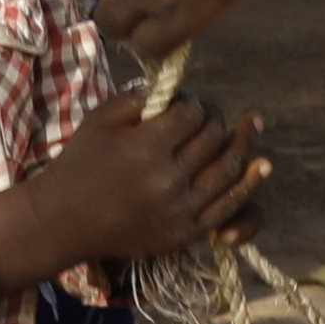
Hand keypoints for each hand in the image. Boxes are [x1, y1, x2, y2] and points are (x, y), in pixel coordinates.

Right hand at [0, 94, 262, 287]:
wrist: (63, 221)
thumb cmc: (79, 163)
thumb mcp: (100, 119)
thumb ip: (139, 98)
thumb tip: (179, 91)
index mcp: (146, 146)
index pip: (193, 114)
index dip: (195, 104)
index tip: (186, 104)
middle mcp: (168, 178)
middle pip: (214, 138)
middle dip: (216, 120)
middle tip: (209, 116)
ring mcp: (180, 208)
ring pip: (228, 169)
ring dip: (241, 145)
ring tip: (251, 126)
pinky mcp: (185, 232)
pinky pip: (228, 207)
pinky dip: (248, 185)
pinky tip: (261, 165)